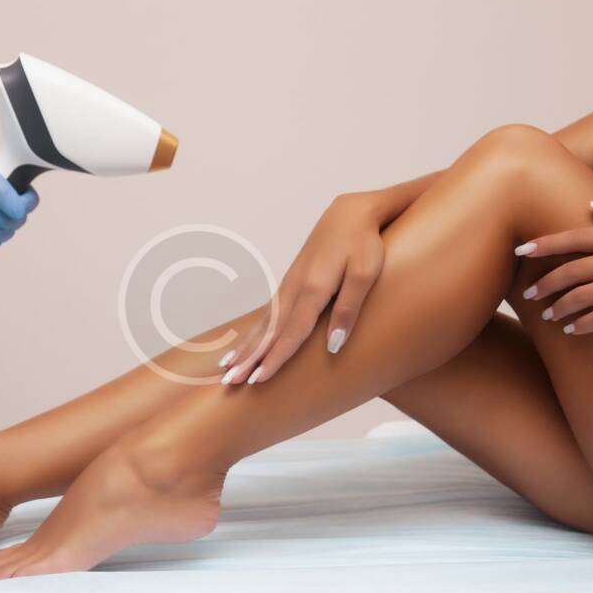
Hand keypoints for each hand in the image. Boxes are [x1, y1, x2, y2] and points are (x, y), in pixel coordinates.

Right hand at [220, 192, 385, 384]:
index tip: (257, 380)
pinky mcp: (292, 281)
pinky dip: (254, 329)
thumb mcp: (366, 273)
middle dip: (249, 358)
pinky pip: (268, 311)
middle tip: (230, 382)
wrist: (352, 211)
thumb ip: (349, 309)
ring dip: (245, 345)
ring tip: (226, 366)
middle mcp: (295, 288)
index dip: (274, 359)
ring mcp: (290, 284)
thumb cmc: (364, 242)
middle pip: (269, 331)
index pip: (291, 333)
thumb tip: (334, 346)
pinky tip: (247, 340)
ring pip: (264, 321)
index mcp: (314, 289)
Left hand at [517, 201, 592, 333]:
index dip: (546, 245)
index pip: (576, 238)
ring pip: (584, 296)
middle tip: (527, 294)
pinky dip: (583, 324)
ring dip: (560, 307)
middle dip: (546, 283)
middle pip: (574, 270)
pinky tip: (571, 330)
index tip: (520, 250)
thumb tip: (592, 209)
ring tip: (547, 316)